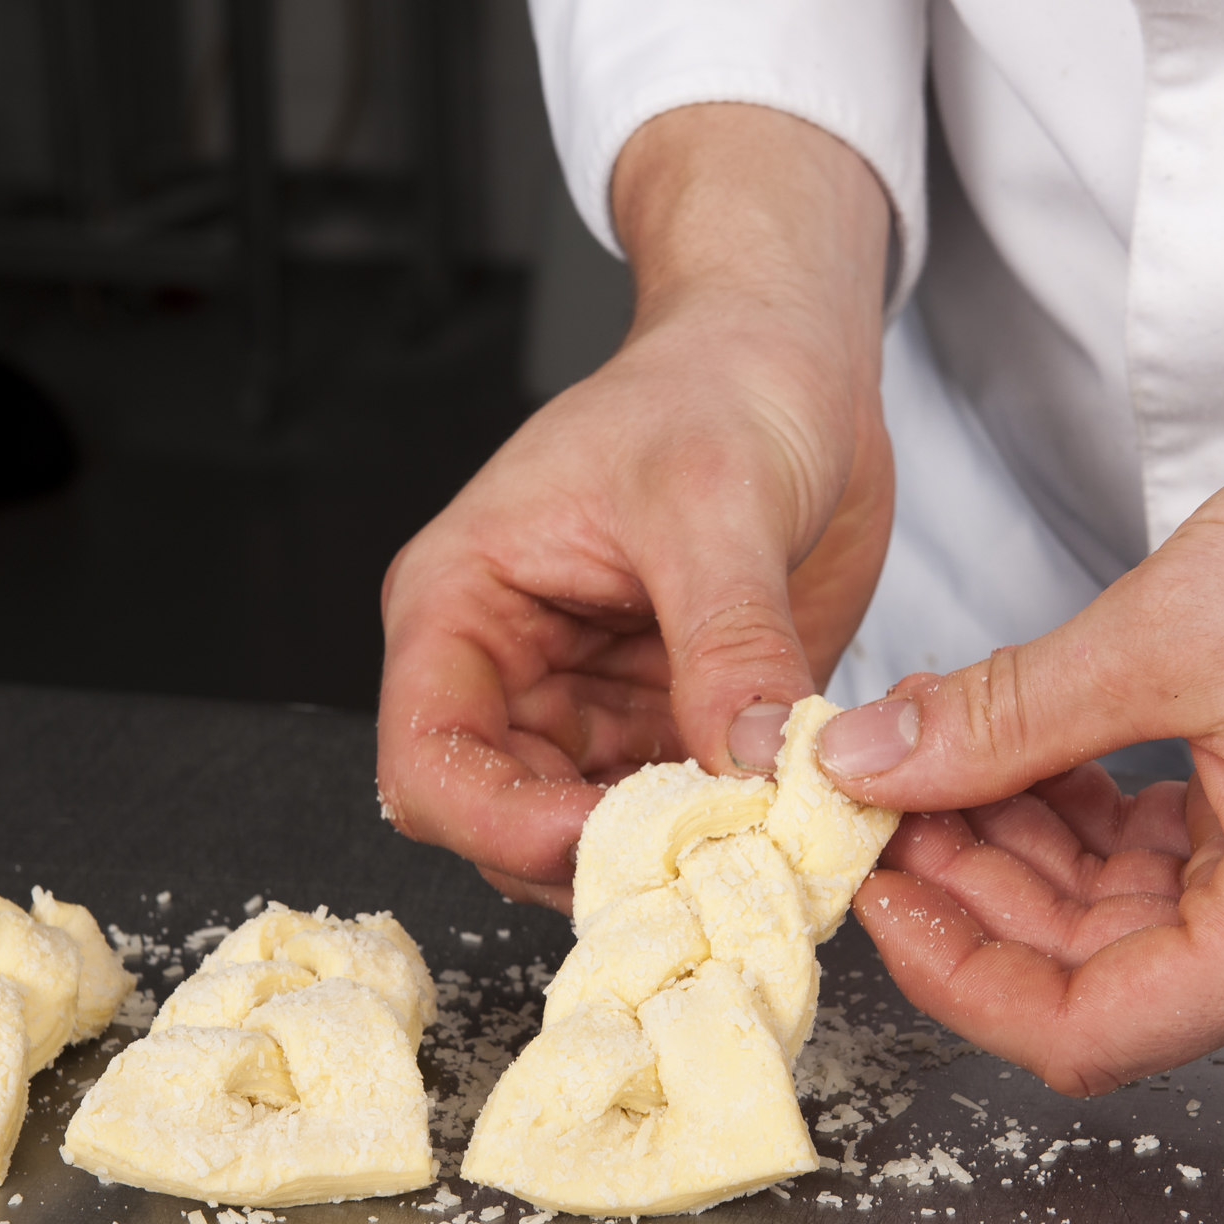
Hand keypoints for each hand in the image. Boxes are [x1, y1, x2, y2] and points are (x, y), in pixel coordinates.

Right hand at [377, 106, 892, 907]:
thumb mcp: (717, 501)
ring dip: (671, 859)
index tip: (605, 840)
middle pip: (506, 825)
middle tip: (706, 866)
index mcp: (464, 606)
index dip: (498, 821)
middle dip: (596, 858)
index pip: (429, 759)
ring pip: (597, 840)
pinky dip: (729, 837)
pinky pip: (684, 817)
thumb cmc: (717, 386)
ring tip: (758, 850)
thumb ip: (729, 640)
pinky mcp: (675, 728)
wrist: (794, 357)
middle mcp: (515, 675)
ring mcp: (595, 710)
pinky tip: (790, 829)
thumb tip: (757, 764)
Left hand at [821, 199, 1223, 1094]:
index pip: (1087, 1031)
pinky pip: (1168, 863)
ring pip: (1122, 917)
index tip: (875, 893)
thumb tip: (870, 763)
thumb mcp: (1163, 636)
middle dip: (975, 889)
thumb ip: (998, 721)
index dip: (957, 974)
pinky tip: (1015, 751)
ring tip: (931, 760)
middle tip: (881, 800)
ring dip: (1020, 847)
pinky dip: (1084, 817)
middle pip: (1097, 974)